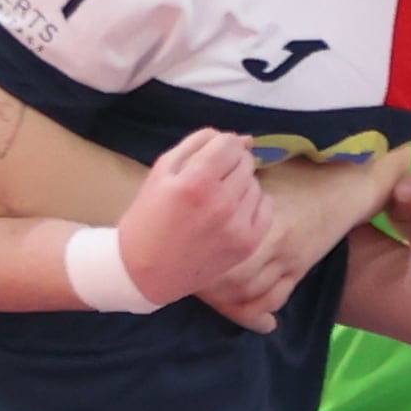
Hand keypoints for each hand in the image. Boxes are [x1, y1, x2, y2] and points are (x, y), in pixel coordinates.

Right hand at [116, 128, 279, 318]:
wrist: (144, 272)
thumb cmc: (147, 218)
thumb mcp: (161, 171)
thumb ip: (198, 143)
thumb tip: (243, 138)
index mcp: (195, 182)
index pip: (230, 143)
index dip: (219, 146)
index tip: (207, 160)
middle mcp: (221, 202)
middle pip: (245, 162)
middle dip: (229, 165)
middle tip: (208, 183)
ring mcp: (237, 225)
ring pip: (255, 184)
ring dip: (239, 185)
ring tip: (216, 202)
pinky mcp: (248, 244)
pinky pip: (266, 207)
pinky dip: (252, 205)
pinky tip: (231, 214)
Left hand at [204, 148, 410, 325]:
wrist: (348, 184)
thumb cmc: (300, 171)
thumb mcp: (263, 172)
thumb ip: (231, 183)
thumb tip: (194, 187)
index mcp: (263, 219)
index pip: (222, 251)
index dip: (197, 258)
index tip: (178, 254)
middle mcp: (276, 246)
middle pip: (231, 280)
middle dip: (206, 285)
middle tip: (187, 278)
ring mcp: (290, 261)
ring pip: (250, 294)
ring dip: (227, 300)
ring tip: (207, 292)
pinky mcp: (300, 270)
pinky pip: (275, 298)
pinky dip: (256, 309)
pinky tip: (243, 309)